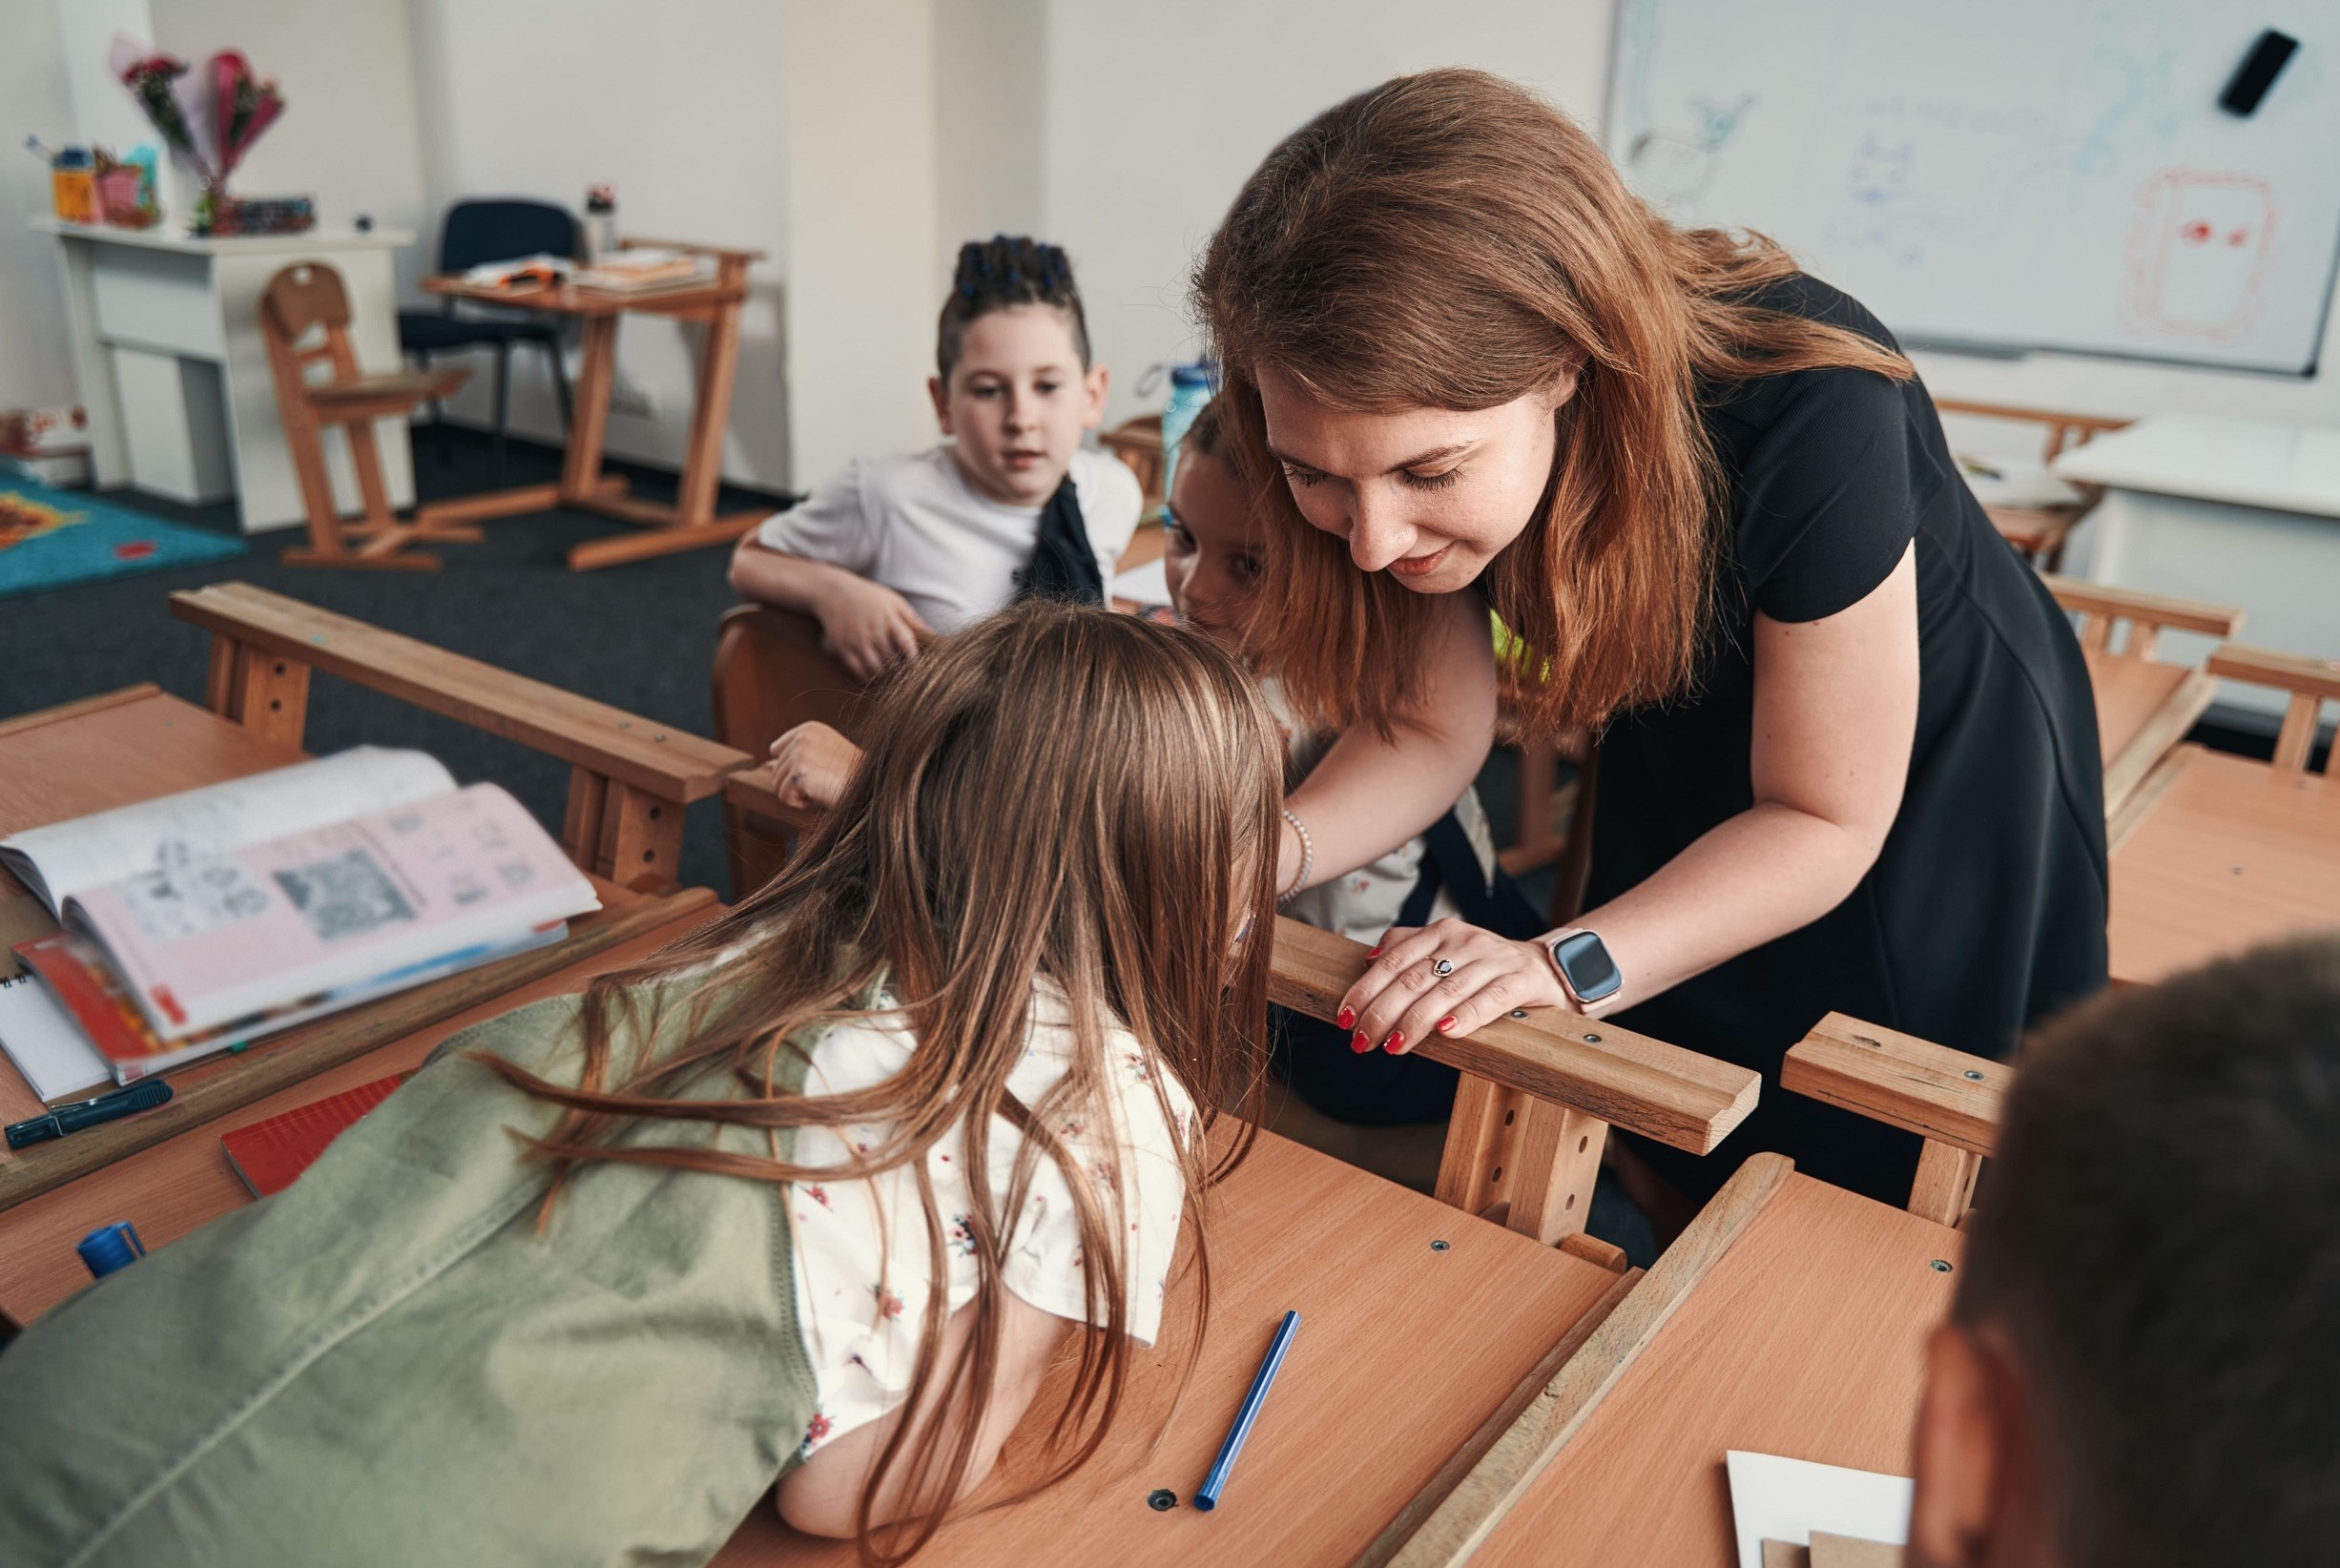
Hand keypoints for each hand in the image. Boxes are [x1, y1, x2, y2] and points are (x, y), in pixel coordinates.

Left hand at [769, 722, 861, 812]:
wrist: (870, 788)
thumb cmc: (853, 777)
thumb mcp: (827, 754)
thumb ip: (802, 753)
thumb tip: (769, 765)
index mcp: (810, 728)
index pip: (777, 749)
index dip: (792, 768)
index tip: (815, 772)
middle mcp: (803, 736)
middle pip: (776, 770)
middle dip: (795, 783)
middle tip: (822, 783)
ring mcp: (800, 752)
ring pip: (778, 784)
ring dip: (797, 793)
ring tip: (821, 788)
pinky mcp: (799, 771)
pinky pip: (784, 796)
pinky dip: (799, 803)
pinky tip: (819, 796)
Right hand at [816, 578, 930, 681]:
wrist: (835, 592)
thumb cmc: (870, 596)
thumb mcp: (894, 601)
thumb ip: (913, 618)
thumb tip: (933, 635)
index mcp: (889, 619)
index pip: (906, 643)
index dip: (914, 658)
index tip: (918, 665)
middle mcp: (873, 631)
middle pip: (892, 659)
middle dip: (900, 668)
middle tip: (905, 674)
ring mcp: (857, 640)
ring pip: (875, 668)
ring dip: (885, 675)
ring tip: (891, 676)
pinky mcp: (843, 647)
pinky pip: (857, 669)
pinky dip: (867, 676)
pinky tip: (873, 675)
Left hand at [1335, 918, 1572, 1056]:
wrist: (1545, 966)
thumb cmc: (1483, 967)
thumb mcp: (1445, 951)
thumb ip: (1406, 948)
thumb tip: (1367, 961)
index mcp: (1440, 933)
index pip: (1393, 961)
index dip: (1365, 990)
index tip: (1344, 1017)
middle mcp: (1465, 941)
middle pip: (1414, 978)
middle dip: (1382, 1012)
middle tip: (1361, 1041)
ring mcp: (1493, 959)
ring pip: (1445, 991)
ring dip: (1414, 1021)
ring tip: (1392, 1045)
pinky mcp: (1520, 980)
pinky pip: (1490, 999)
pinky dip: (1466, 1016)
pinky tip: (1446, 1032)